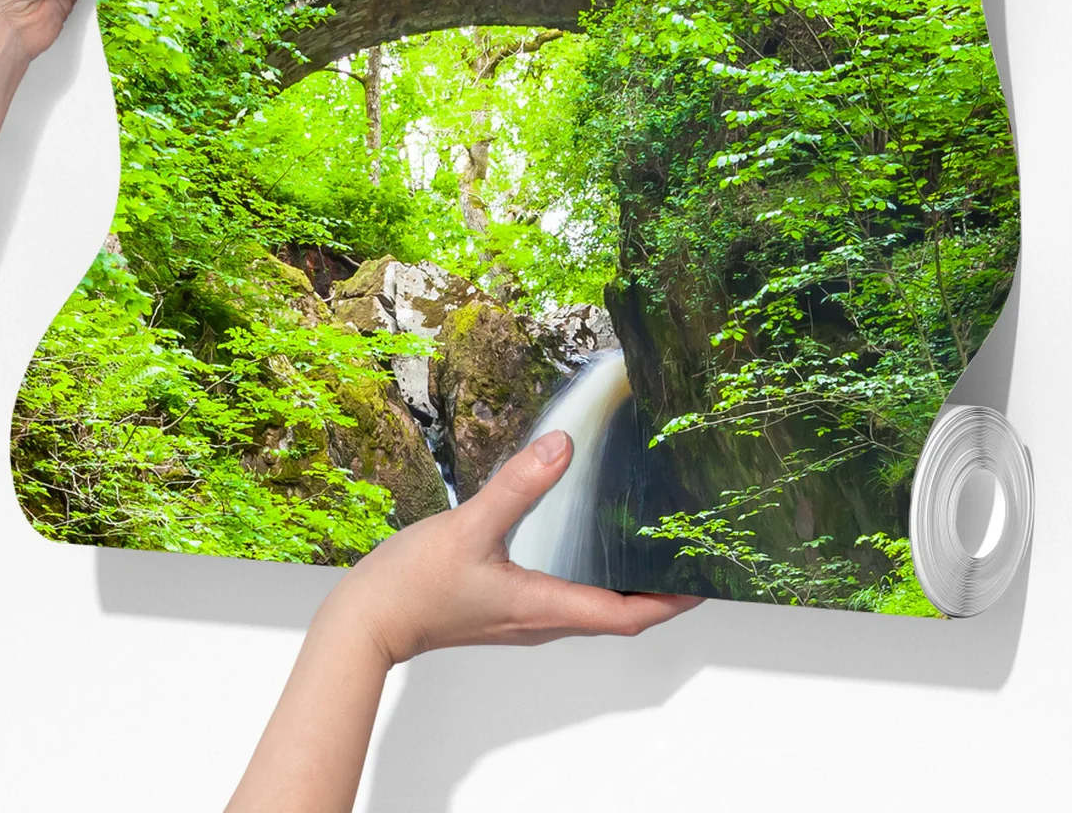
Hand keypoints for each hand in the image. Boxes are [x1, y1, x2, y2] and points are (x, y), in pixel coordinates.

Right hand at [321, 429, 701, 667]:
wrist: (366, 623)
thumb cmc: (413, 585)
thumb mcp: (470, 526)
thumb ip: (518, 485)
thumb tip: (563, 447)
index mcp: (543, 608)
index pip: (626, 616)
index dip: (670, 601)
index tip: (704, 580)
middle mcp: (540, 621)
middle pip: (616, 614)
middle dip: (656, 591)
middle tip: (686, 558)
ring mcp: (521, 618)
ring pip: (590, 606)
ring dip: (623, 585)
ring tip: (646, 548)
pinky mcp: (502, 608)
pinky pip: (563, 597)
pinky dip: (588, 577)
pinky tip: (581, 546)